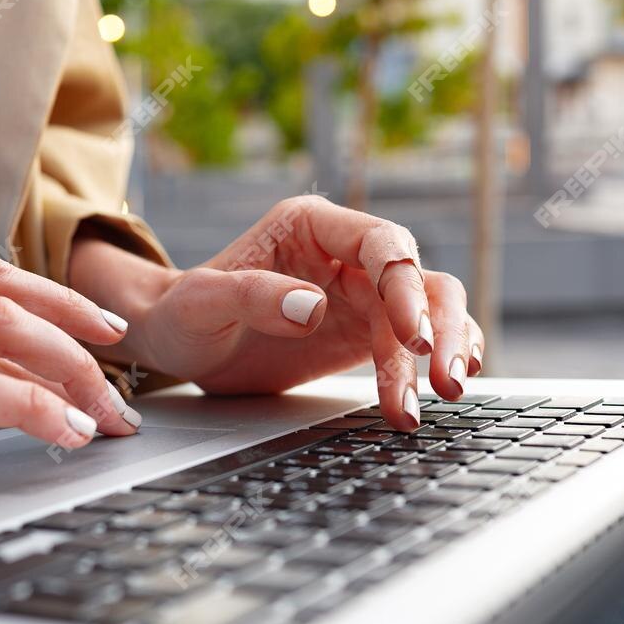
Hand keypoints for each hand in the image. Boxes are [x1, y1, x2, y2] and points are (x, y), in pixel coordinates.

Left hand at [73, 196, 483, 430]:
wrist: (178, 343)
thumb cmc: (183, 312)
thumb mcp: (202, 303)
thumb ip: (251, 295)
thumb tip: (312, 306)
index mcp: (311, 226)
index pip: (379, 243)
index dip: (404, 286)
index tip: (412, 336)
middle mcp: (344, 254)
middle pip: (417, 278)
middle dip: (439, 326)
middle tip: (444, 378)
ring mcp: (359, 294)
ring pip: (427, 311)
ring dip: (443, 351)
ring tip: (442, 396)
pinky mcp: (363, 333)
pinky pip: (414, 342)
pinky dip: (431, 365)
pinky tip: (438, 391)